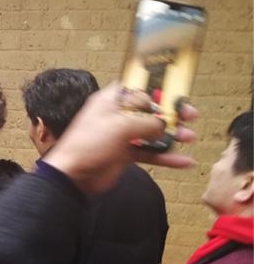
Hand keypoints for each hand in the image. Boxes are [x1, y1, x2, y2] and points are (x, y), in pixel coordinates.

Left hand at [44, 82, 196, 193]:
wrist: (73, 176)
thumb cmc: (87, 144)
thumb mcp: (120, 127)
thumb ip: (146, 123)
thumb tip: (163, 125)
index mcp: (111, 101)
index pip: (138, 88)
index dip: (157, 88)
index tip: (176, 91)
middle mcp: (118, 116)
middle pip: (150, 110)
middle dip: (171, 113)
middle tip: (190, 115)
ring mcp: (122, 136)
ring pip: (153, 132)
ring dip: (173, 135)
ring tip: (189, 137)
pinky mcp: (125, 154)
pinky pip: (150, 154)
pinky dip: (166, 157)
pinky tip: (184, 161)